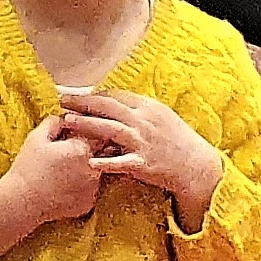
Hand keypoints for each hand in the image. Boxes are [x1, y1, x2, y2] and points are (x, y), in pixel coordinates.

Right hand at [9, 115, 105, 223]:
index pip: (97, 133)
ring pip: (97, 171)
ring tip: (65, 170)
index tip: (75, 134)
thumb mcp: (37, 138)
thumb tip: (64, 116)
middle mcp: (95, 167)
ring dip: (88, 168)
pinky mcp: (89, 203)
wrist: (23, 201)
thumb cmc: (28, 167)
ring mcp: (94, 188)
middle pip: (101, 152)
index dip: (87, 131)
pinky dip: (82, 187)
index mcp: (83, 148)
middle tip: (71, 152)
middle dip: (90, 149)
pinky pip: (90, 190)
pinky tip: (65, 186)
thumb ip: (54, 122)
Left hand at [59, 89, 224, 229]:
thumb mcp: (161, 117)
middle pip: (108, 107)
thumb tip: (114, 102)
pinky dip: (106, 162)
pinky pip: (122, 162)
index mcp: (148, 108)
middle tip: (62, 101)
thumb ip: (138, 110)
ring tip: (67, 121)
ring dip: (87, 124)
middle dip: (83, 103)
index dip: (93, 95)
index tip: (75, 95)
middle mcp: (144, 121)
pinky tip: (90, 161)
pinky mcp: (144, 163)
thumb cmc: (178, 141)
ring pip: (111, 129)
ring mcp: (144, 142)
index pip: (116, 96)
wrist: (197, 166)